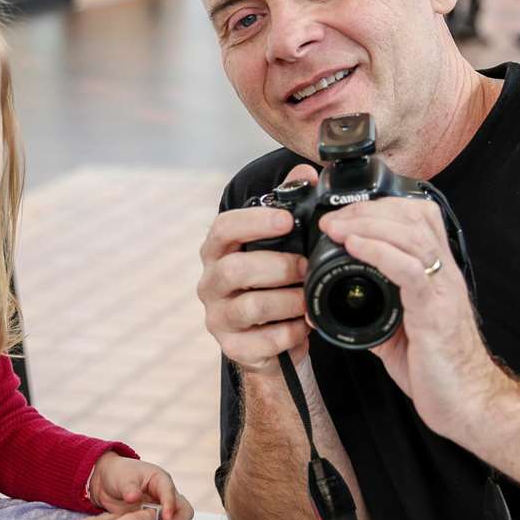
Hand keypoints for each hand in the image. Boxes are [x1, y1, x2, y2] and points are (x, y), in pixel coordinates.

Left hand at [88, 452, 194, 519]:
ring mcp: (158, 510)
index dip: (170, 506)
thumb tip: (134, 497)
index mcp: (160, 481)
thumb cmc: (118, 474)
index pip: (171, 494)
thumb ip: (129, 488)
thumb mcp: (122, 478)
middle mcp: (164, 496)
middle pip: (183, 511)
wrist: (105, 483)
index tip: (165, 518)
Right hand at [197, 164, 316, 376]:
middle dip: (279, 267)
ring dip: (288, 301)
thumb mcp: (281, 246)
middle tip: (306, 268)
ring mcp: (218, 317)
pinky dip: (289, 332)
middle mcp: (211, 282)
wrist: (269, 339)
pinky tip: (303, 325)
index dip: (254, 222)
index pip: (223, 228)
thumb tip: (305, 172)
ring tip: (308, 299)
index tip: (286, 220)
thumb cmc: (273, 283)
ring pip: (250, 306)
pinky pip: (262, 341)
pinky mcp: (232, 347)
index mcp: (219, 251)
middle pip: (235, 270)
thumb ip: (289, 207)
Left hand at [317, 196, 507, 442]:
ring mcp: (442, 290)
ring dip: (368, 225)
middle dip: (369, 210)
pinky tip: (355, 246)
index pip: (419, 218)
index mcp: (437, 275)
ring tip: (337, 229)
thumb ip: (377, 314)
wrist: (468, 404)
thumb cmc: (440, 371)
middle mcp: (444, 275)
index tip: (346, 215)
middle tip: (334, 220)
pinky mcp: (435, 312)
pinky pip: (410, 268)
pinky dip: (379, 251)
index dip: (382, 207)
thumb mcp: (401, 335)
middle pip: (413, 216)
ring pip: (411, 235)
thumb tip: (340, 307)